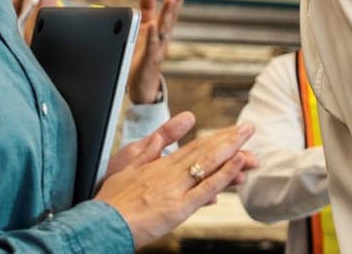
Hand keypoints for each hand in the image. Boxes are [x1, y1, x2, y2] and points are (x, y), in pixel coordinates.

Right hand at [96, 112, 258, 247]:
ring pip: (208, 164)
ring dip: (231, 149)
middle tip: (250, 128)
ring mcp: (175, 189)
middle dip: (229, 139)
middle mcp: (169, 173)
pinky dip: (223, 174)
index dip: (214, 139)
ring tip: (249, 138)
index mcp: (158, 165)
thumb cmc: (111, 201)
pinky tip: (238, 163)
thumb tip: (158, 137)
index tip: (231, 132)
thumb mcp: (126, 169)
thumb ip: (147, 152)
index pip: (193, 147)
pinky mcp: (177, 208)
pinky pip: (205, 188)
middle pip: (204, 151)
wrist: (101, 223)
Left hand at [129, 0, 187, 103]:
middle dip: (176, 3)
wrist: (142, 84)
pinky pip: (151, 47)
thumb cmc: (144, 53)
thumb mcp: (146, 26)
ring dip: (168, 15)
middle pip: (171, 19)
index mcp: (163, 29)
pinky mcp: (148, 60)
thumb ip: (147, 6)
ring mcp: (157, 49)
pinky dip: (152, 36)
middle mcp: (163, 38)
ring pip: (164, 30)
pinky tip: (152, 25)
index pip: (172, 11)